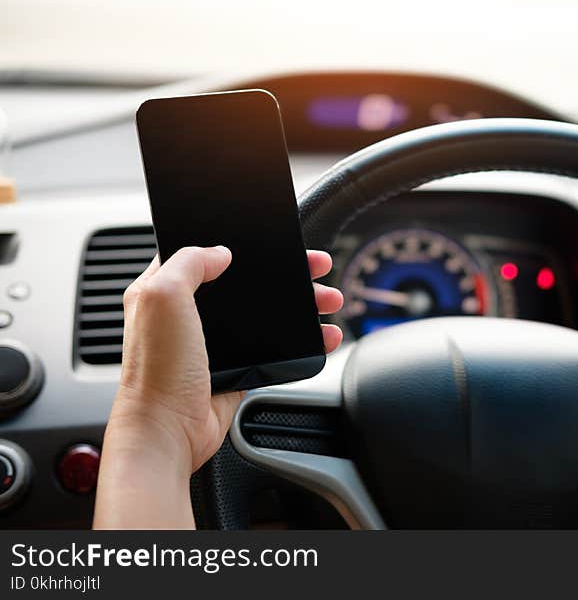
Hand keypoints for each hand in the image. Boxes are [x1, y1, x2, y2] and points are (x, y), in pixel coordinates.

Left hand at [94, 246, 342, 527]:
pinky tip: (322, 336)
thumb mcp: (161, 298)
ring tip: (329, 301)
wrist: (167, 431)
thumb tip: (220, 251)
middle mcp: (189, 314)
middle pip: (248, 282)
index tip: (273, 239)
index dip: (240, 242)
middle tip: (316, 268)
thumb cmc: (155, 371)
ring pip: (267, 314)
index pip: (205, 252)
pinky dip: (302, 341)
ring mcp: (214, 342)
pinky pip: (276, 348)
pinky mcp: (236, 368)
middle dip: (287, 274)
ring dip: (301, 306)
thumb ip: (188, 262)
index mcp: (163, 290)